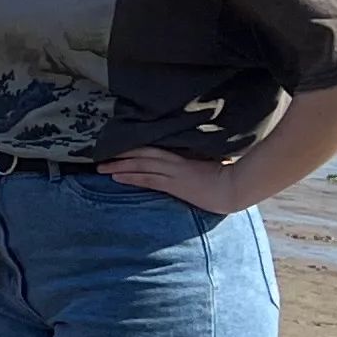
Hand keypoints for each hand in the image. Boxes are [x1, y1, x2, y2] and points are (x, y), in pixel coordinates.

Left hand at [103, 148, 247, 214]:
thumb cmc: (227, 177)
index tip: (117, 150)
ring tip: (102, 168)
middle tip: (99, 158)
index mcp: (182, 157)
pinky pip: (148, 178)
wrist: (236, 187)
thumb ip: (195, 163)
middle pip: (141, 155)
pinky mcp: (174, 184)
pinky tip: (117, 177)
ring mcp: (173, 172)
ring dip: (119, 167)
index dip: (134, 150)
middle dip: (120, 157)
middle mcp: (174, 162)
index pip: (152, 150)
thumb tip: (188, 164)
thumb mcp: (208, 166)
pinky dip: (131, 176)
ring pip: (140, 165)